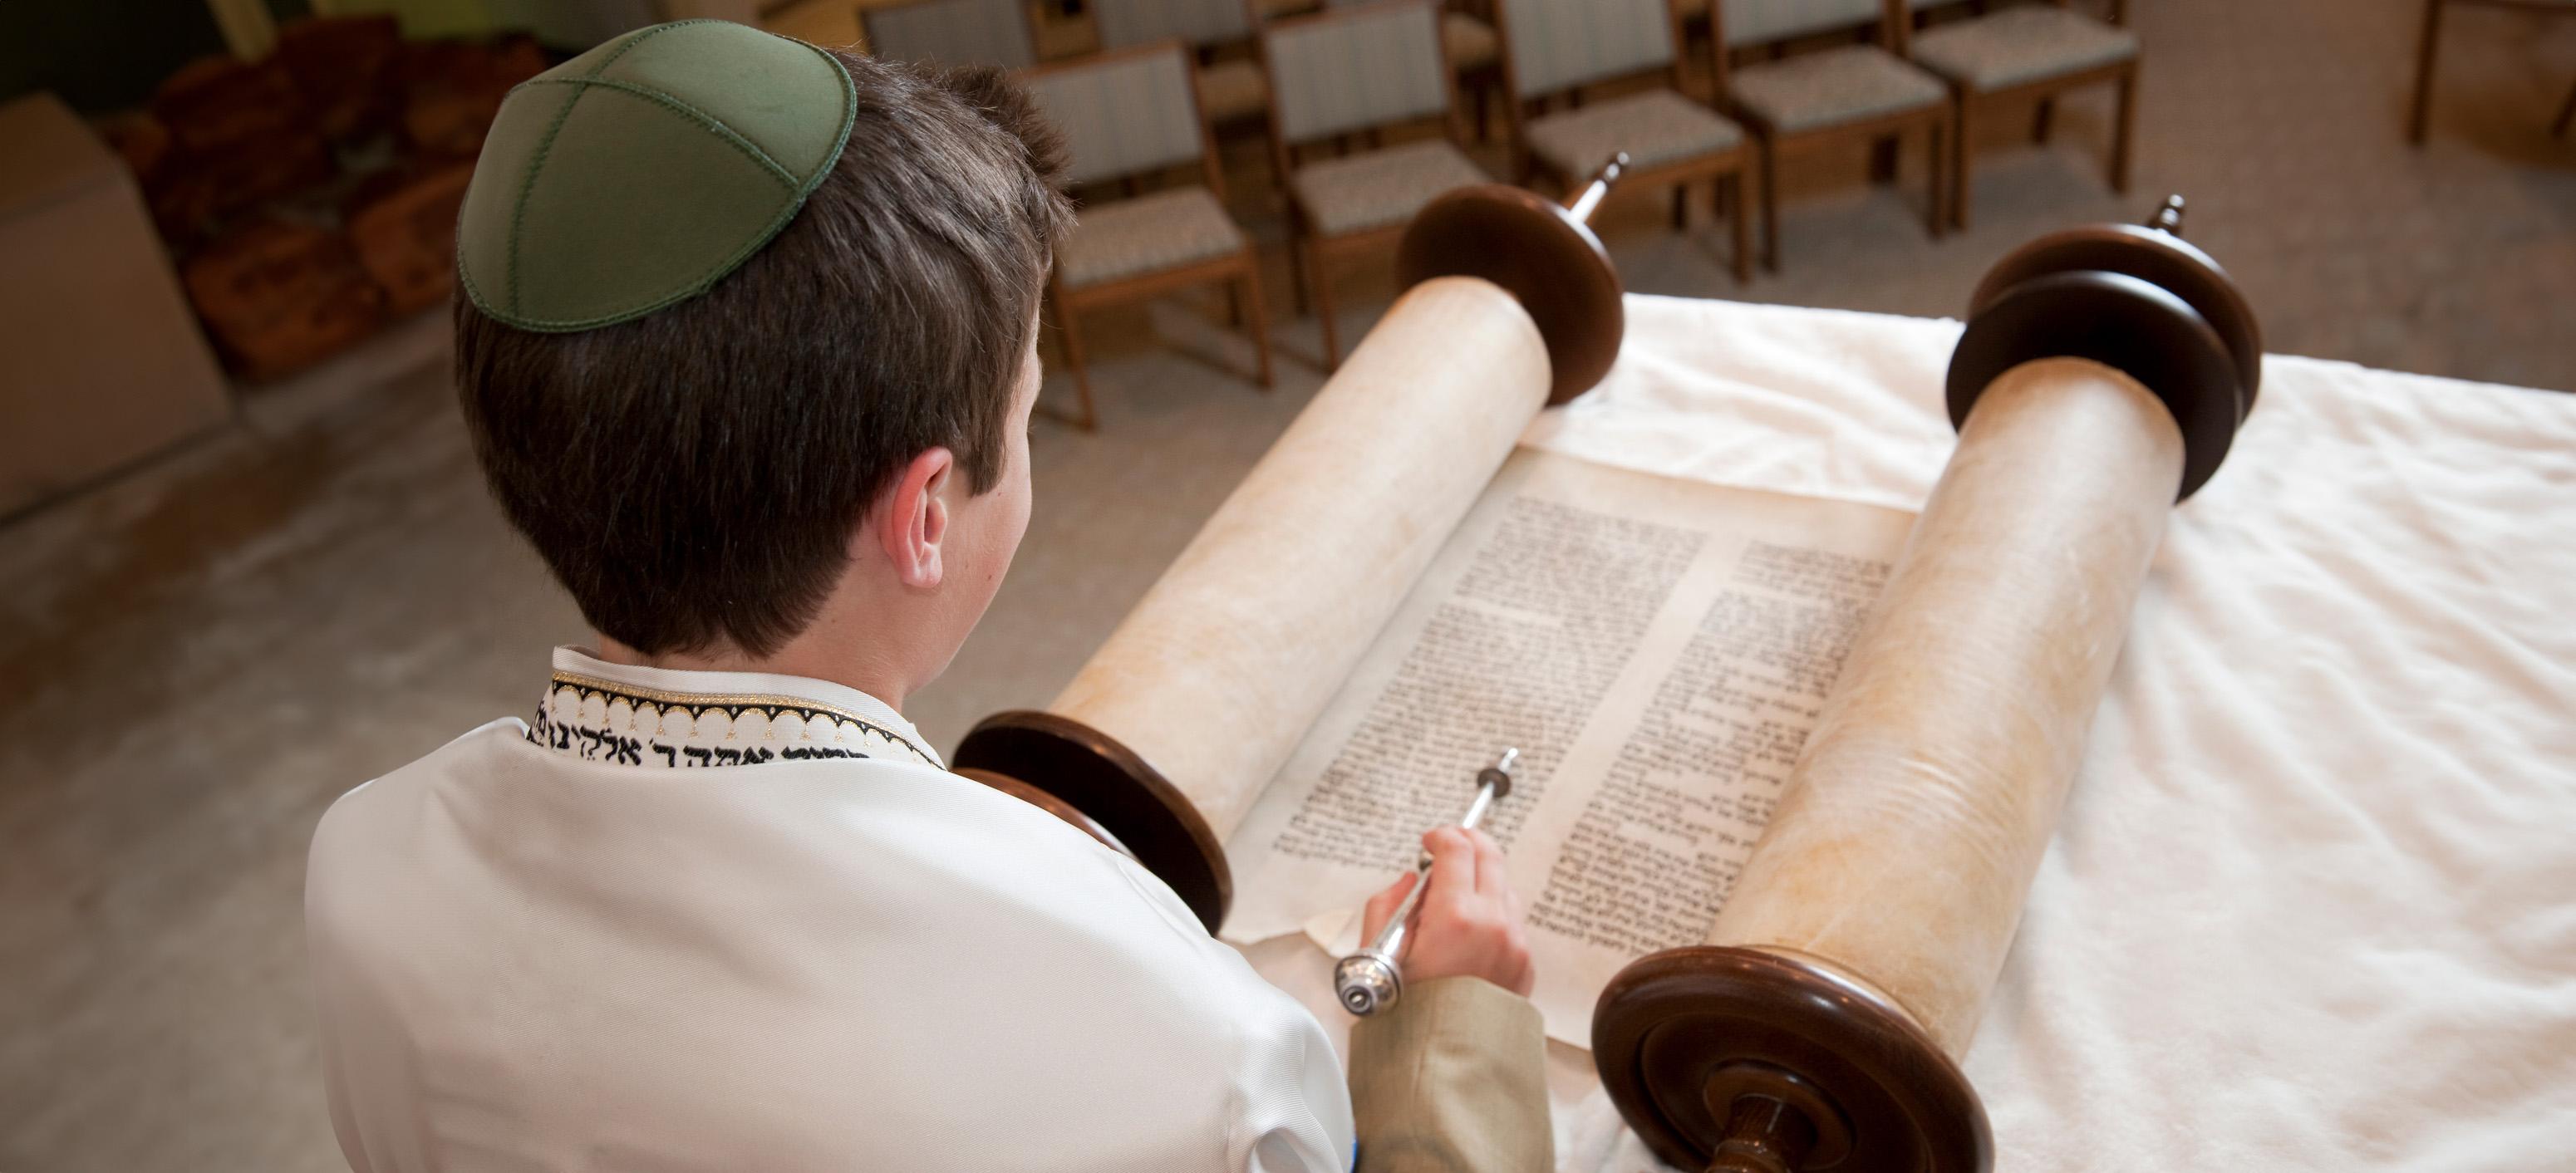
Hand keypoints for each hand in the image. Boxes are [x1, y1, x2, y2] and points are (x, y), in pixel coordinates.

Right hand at [1360, 826, 1533, 997]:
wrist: (1442, 1063)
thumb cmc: (1404, 1013)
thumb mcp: (1376, 952)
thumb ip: (1388, 904)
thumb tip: (1410, 882)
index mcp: (1455, 916)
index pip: (1457, 849)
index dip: (1440, 836)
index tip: (1428, 842)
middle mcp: (1494, 924)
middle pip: (1490, 855)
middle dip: (1467, 843)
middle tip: (1448, 846)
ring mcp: (1515, 944)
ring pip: (1505, 887)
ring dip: (1482, 879)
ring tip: (1456, 896)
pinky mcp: (1525, 964)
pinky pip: (1513, 921)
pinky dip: (1493, 912)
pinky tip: (1470, 932)